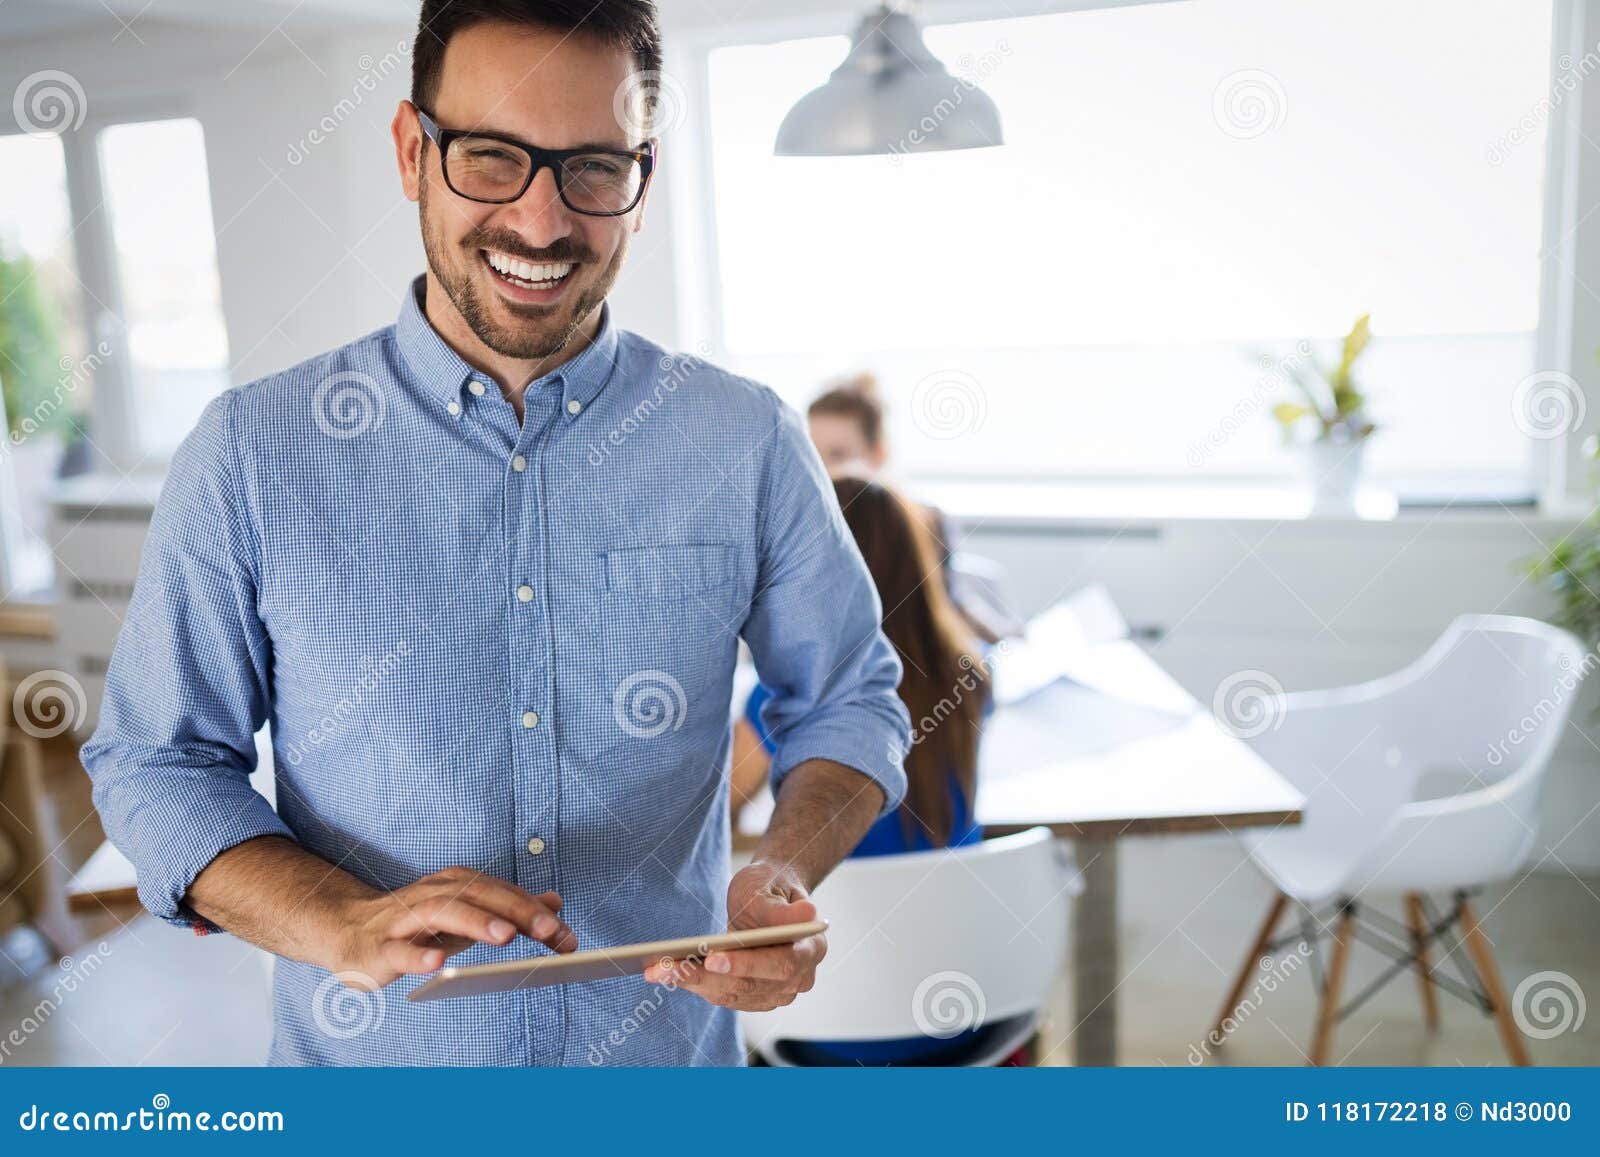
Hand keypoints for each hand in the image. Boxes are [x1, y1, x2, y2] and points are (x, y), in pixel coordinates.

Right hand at [333, 866, 576, 986]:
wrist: (348, 930)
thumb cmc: (417, 925)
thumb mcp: (467, 915)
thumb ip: (509, 910)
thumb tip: (554, 903)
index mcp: (457, 886)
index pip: (503, 895)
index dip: (536, 913)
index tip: (566, 936)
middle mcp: (433, 895)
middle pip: (478, 897)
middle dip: (516, 912)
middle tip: (549, 930)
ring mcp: (404, 921)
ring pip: (441, 913)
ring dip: (476, 923)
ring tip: (506, 936)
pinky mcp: (379, 949)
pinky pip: (398, 952)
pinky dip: (418, 956)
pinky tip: (438, 963)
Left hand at [643, 860, 825, 1011]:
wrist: (769, 896)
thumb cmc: (769, 887)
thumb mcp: (770, 888)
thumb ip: (784, 909)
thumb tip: (809, 913)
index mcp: (810, 948)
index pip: (781, 964)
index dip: (747, 964)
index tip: (712, 958)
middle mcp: (800, 978)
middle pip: (750, 984)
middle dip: (704, 977)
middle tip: (665, 967)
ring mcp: (779, 992)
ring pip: (733, 994)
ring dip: (692, 983)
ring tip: (657, 970)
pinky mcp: (757, 998)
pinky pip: (725, 996)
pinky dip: (696, 985)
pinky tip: (669, 973)